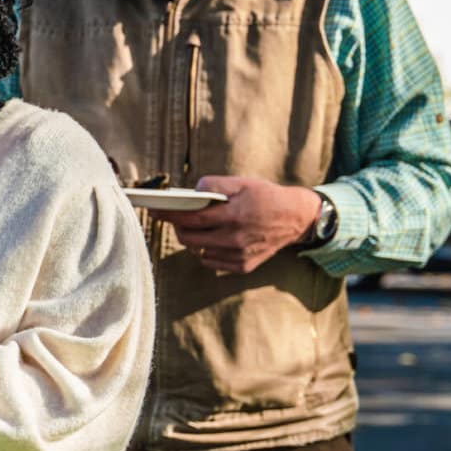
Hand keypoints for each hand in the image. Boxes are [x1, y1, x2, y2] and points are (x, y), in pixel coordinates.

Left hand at [168, 176, 323, 274]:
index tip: (154, 210)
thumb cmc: (266, 197)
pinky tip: (215, 239)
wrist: (296, 218)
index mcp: (234, 216)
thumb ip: (215, 185)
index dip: (169, 215)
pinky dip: (208, 250)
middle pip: (189, 238)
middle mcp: (235, 239)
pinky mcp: (243, 267)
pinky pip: (212, 261)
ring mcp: (239, 256)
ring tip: (199, 227)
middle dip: (179, 227)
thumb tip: (191, 192)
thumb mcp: (242, 183)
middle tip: (178, 217)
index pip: (191, 219)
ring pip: (198, 251)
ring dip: (193, 239)